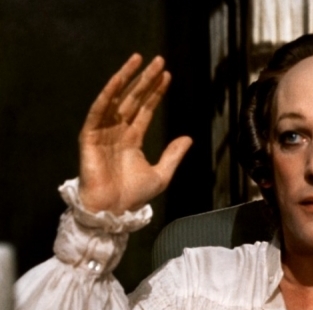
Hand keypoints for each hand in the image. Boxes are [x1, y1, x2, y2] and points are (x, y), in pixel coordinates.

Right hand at [78, 54, 191, 214]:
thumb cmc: (133, 197)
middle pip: (133, 99)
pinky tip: (119, 80)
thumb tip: (188, 138)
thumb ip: (173, 155)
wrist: (114, 211)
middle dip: (145, 79)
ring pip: (116, 99)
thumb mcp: (162, 174)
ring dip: (127, 79)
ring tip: (139, 60)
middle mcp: (117, 132)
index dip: (155, 93)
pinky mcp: (89, 137)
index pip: (145, 110)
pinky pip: (98, 111)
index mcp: (132, 140)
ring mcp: (103, 133)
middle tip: (158, 60)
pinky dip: (108, 95)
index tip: (167, 76)